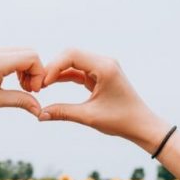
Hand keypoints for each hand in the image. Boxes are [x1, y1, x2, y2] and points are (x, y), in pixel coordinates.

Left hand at [0, 48, 44, 118]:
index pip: (32, 58)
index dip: (39, 75)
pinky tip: (12, 84)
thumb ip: (20, 101)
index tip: (33, 92)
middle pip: (29, 54)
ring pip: (20, 54)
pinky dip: (17, 69)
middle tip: (29, 91)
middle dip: (34, 72)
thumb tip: (39, 109)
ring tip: (21, 89)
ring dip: (26, 71)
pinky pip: (10, 57)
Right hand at [40, 49, 170, 152]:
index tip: (42, 83)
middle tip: (38, 84)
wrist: (141, 125)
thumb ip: (63, 112)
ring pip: (73, 62)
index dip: (53, 66)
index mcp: (104, 67)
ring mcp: (103, 67)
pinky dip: (65, 77)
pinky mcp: (100, 75)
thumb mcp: (89, 117)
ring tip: (42, 86)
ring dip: (57, 72)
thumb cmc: (121, 120)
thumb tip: (40, 115)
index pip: (72, 55)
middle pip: (71, 55)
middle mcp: (104, 62)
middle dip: (53, 67)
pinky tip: (51, 85)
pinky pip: (79, 71)